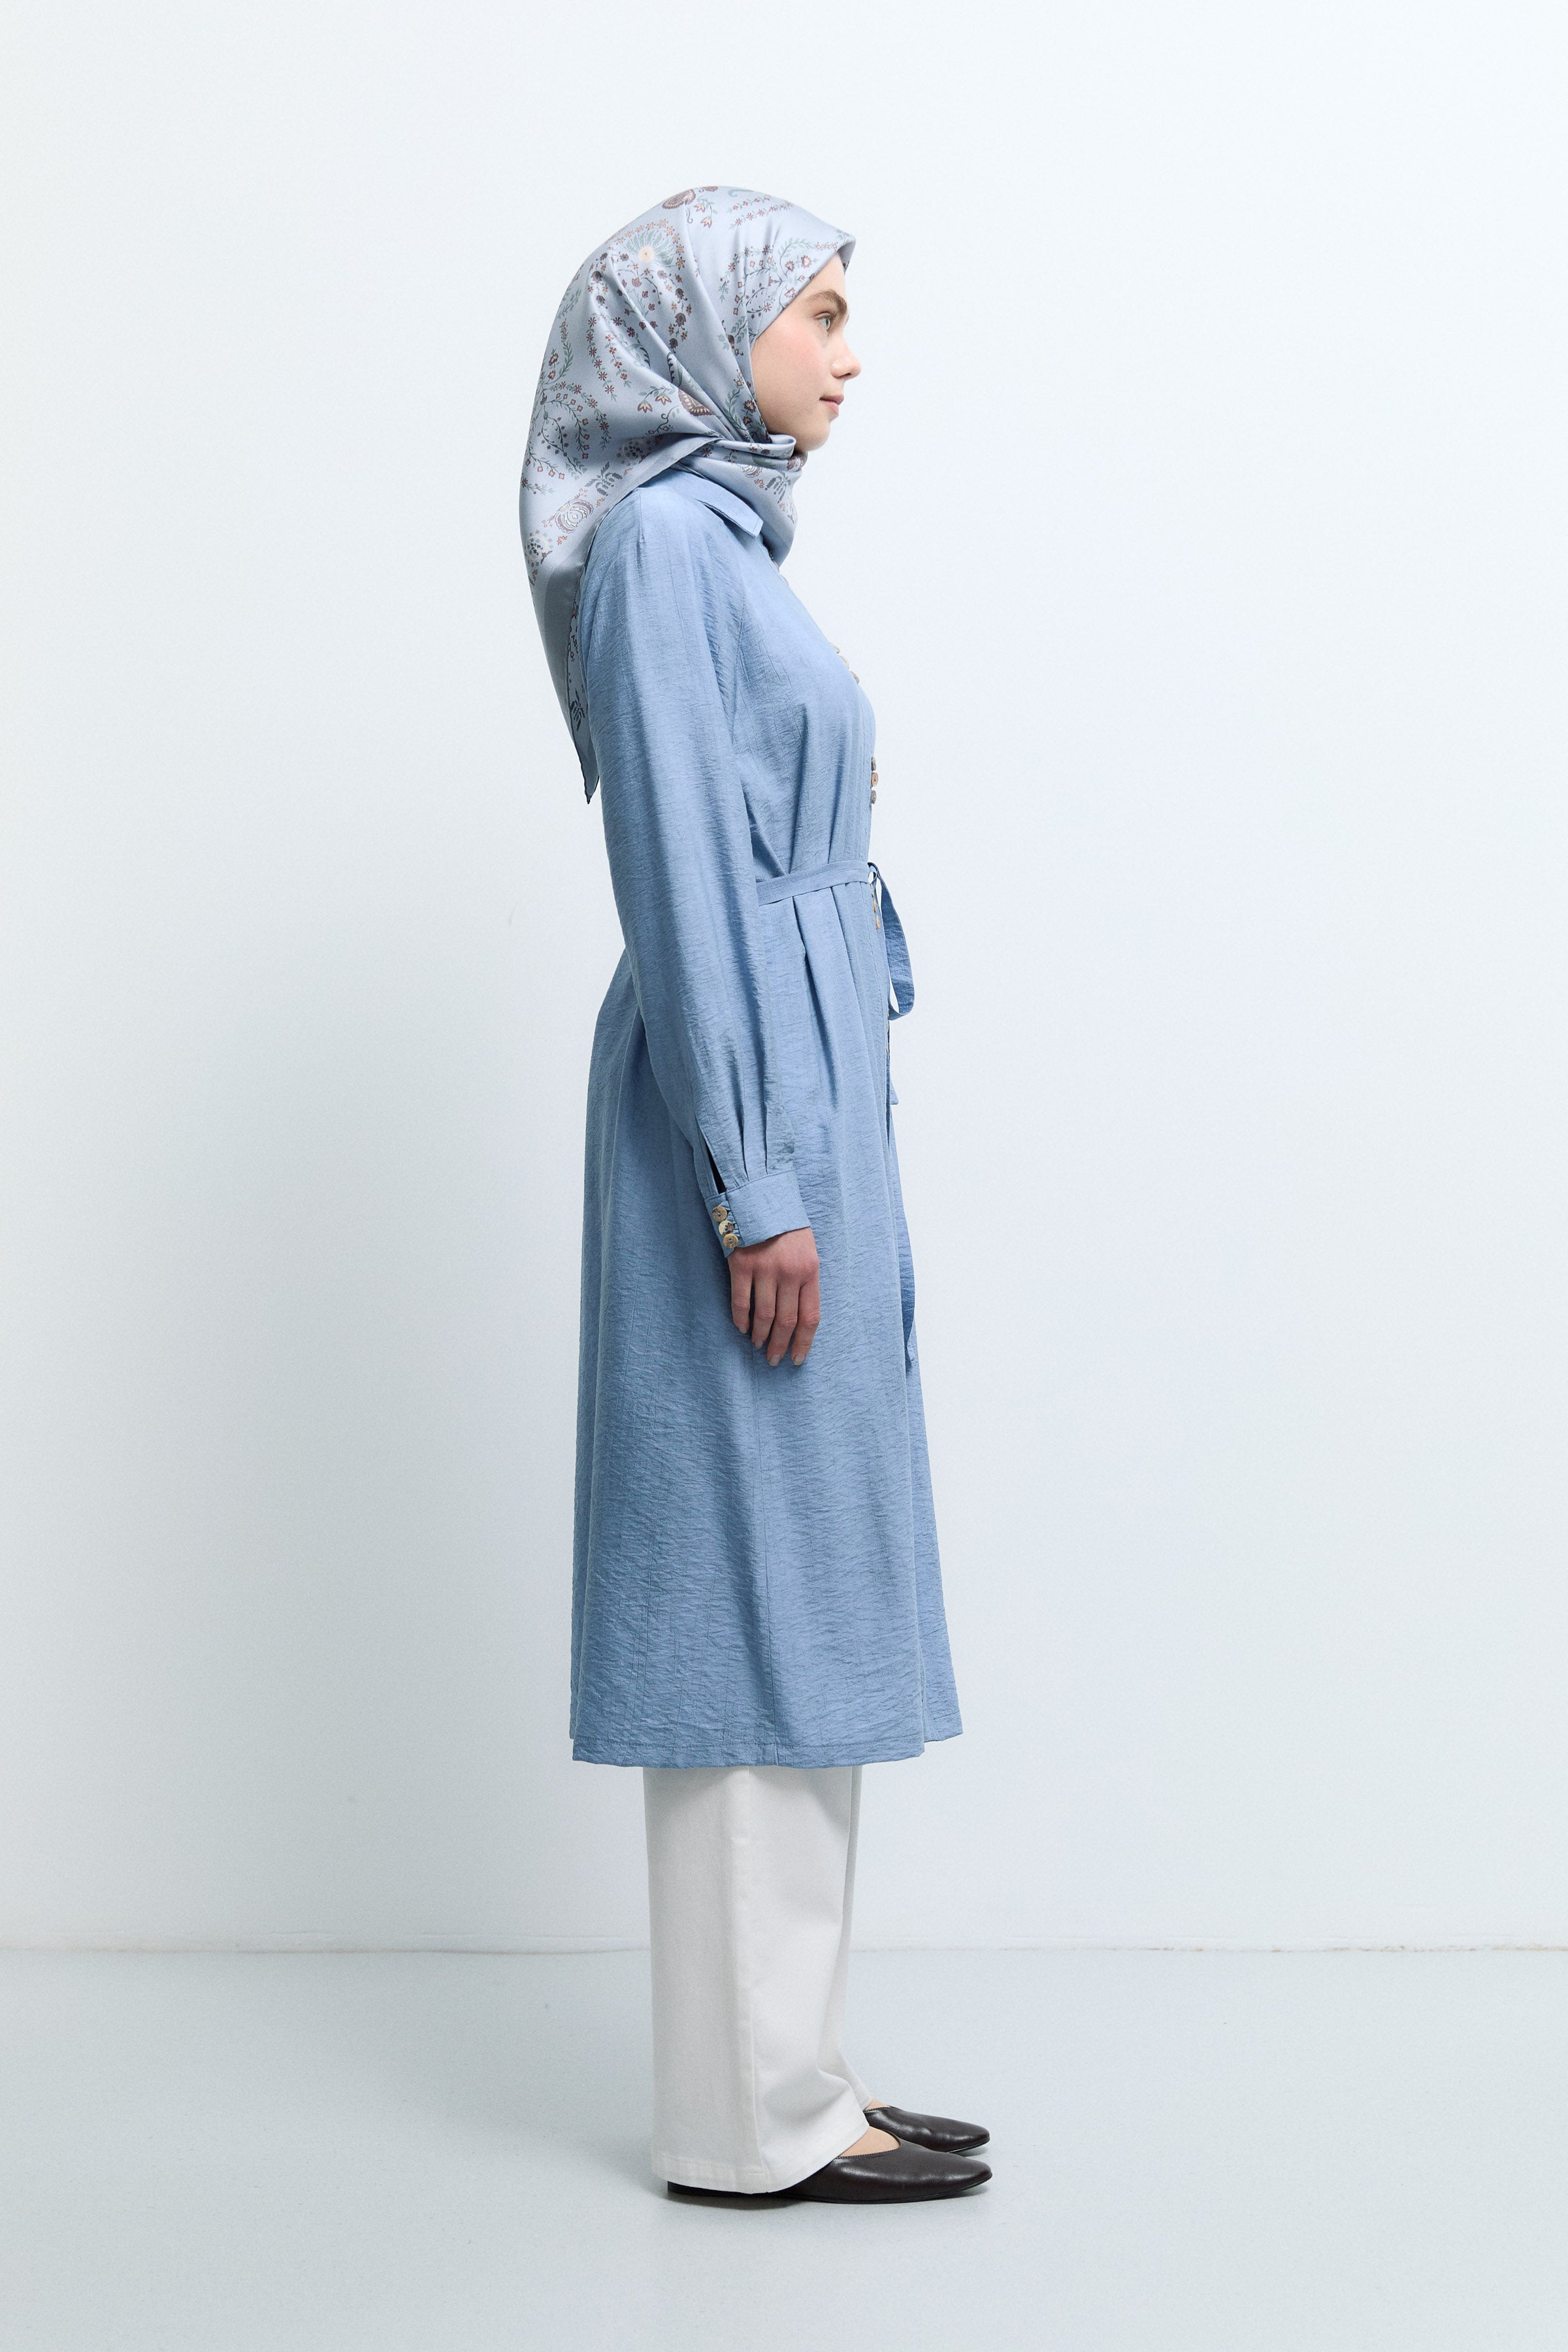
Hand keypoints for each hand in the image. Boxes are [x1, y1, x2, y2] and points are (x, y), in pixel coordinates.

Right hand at [728, 1226, 820, 1366]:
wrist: (761, 1197)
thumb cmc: (786, 1227)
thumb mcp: (807, 1250)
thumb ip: (805, 1280)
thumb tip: (798, 1315)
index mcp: (810, 1271)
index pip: (810, 1317)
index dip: (803, 1342)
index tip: (796, 1358)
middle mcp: (789, 1273)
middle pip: (786, 1321)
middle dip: (780, 1345)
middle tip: (774, 1359)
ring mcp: (765, 1270)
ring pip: (764, 1316)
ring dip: (761, 1336)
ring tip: (758, 1345)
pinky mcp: (741, 1265)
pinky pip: (741, 1302)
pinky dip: (741, 1319)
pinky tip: (742, 1328)